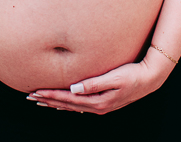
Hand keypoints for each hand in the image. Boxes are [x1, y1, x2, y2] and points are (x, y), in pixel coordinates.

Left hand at [27, 53, 172, 113]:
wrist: (150, 78)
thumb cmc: (133, 74)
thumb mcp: (115, 77)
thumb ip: (94, 83)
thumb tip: (74, 88)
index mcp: (97, 101)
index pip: (68, 98)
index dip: (51, 95)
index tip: (36, 92)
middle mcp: (97, 106)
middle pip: (67, 104)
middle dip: (48, 100)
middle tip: (30, 97)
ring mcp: (100, 105)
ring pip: (72, 106)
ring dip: (55, 103)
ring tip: (41, 100)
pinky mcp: (103, 101)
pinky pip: (80, 105)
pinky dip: (68, 104)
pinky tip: (63, 103)